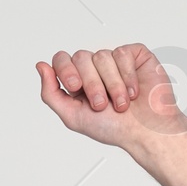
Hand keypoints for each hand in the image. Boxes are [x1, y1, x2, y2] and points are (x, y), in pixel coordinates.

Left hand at [36, 44, 186, 147]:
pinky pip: (122, 53)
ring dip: (112, 85)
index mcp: (79, 80)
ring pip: (102, 56)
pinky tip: (134, 92)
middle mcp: (95, 68)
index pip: (62, 59)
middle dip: (91, 84)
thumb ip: (51, 93)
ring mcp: (115, 60)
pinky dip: (127, 76)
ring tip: (122, 104)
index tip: (75, 87)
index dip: (66, 70)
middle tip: (102, 104)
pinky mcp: (134, 54)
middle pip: (81, 57)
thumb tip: (40, 66)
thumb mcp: (73, 116)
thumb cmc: (113, 128)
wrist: (146, 132)